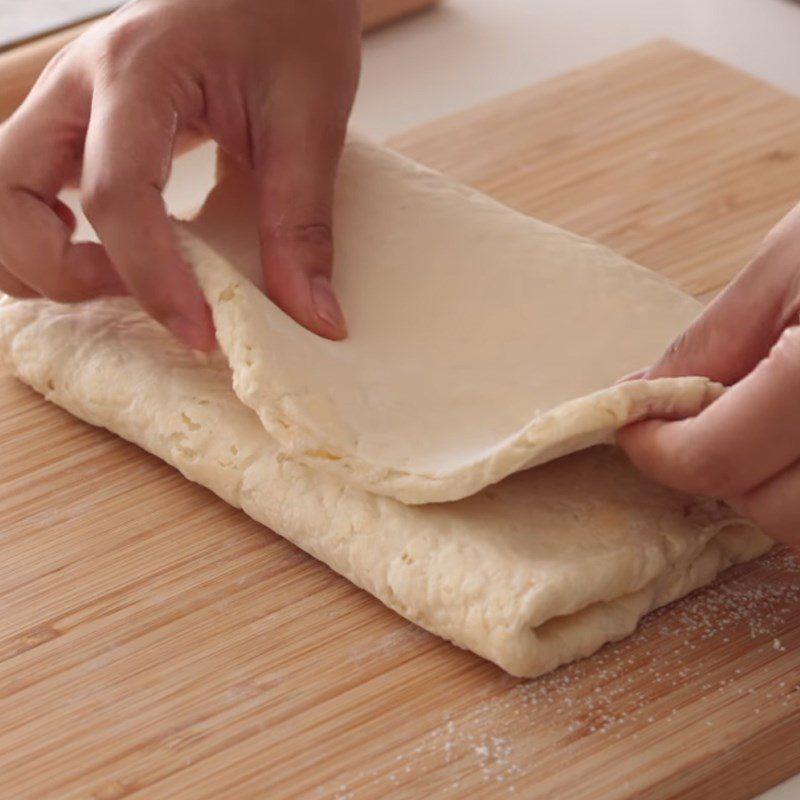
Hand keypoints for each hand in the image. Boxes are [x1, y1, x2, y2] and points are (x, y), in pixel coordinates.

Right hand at [0, 0, 360, 349]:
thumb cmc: (291, 17)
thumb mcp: (310, 121)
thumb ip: (303, 224)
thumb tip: (314, 317)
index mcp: (139, 72)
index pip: (118, 195)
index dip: (153, 280)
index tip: (202, 333)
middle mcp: (79, 85)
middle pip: (3, 196)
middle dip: (59, 271)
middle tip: (134, 293)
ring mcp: (67, 101)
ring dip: (38, 258)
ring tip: (120, 279)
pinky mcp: (76, 121)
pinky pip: (27, 190)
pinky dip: (48, 237)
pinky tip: (112, 253)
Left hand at [618, 202, 799, 545]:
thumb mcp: (792, 260)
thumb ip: (715, 342)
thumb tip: (643, 396)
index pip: (720, 459)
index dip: (661, 451)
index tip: (637, 427)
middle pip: (778, 514)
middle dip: (725, 472)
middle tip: (713, 415)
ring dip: (780, 489)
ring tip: (777, 419)